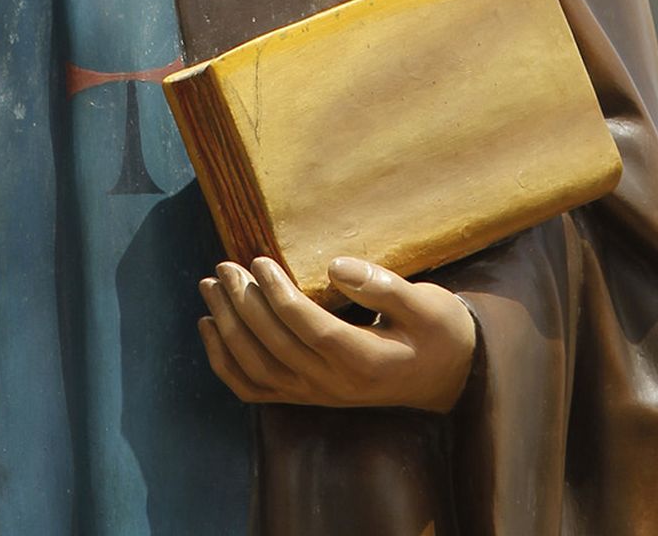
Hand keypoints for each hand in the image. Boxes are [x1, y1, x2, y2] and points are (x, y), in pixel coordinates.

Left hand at [198, 254, 475, 412]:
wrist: (447, 377)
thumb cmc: (438, 331)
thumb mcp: (426, 303)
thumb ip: (384, 285)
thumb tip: (337, 265)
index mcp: (364, 359)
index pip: (309, 328)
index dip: (279, 295)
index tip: (258, 260)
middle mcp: (335, 385)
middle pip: (275, 346)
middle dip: (243, 304)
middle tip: (224, 266)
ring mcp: (318, 395)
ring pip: (258, 369)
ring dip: (228, 329)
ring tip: (211, 288)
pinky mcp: (308, 396)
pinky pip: (256, 389)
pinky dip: (226, 363)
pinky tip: (210, 329)